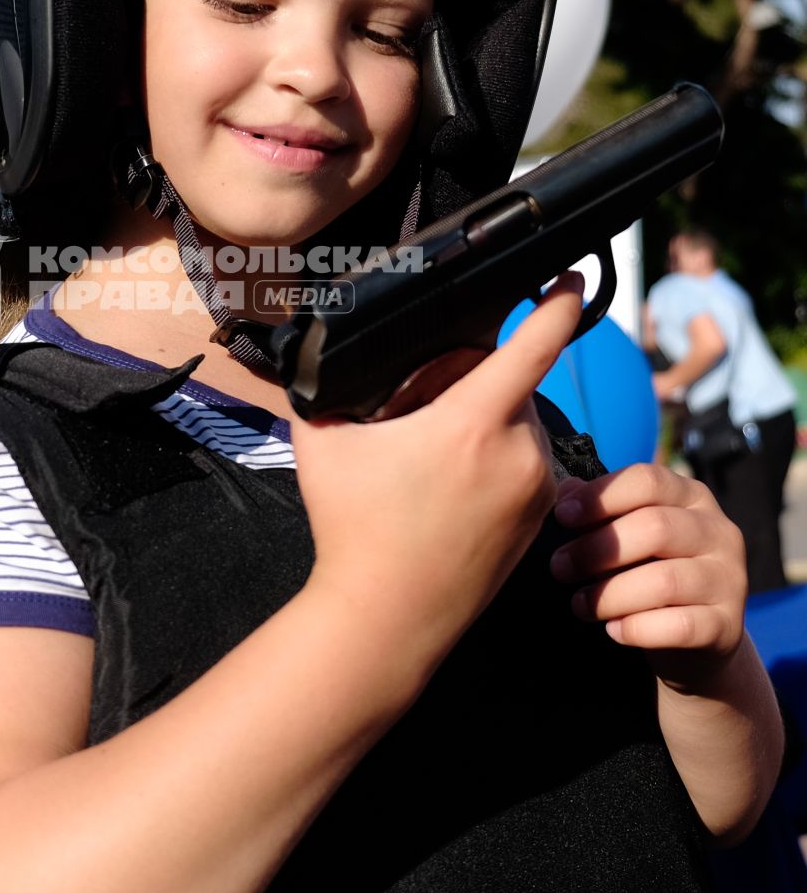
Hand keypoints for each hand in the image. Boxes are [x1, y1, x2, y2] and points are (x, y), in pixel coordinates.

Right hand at [292, 271, 583, 668]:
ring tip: (431, 462)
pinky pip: (524, 466)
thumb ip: (329, 390)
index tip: (570, 274)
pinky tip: (449, 492)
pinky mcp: (537, 520)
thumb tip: (320, 361)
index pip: (532, 346)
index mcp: (472, 423)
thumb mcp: (324, 443)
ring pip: (516, 426)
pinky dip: (493, 462)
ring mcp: (535, 490)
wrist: (386, 618)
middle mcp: (518, 452)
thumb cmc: (354, 530)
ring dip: (483, 424)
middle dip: (470, 384)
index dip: (556, 303)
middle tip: (418, 415)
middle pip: (509, 386)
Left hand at [548, 465, 746, 690]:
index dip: (600, 496)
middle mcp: (719, 532)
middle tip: (560, 568)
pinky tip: (613, 630)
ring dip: (609, 594)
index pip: (648, 480)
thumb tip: (565, 490)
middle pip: (655, 527)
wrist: (693, 640)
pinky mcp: (729, 626)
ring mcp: (730, 580)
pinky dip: (637, 629)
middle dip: (596, 549)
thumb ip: (602, 509)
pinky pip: (678, 626)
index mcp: (692, 497)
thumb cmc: (649, 572)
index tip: (562, 515)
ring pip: (664, 581)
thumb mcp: (628, 534)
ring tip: (579, 604)